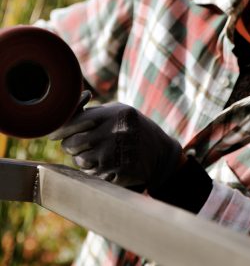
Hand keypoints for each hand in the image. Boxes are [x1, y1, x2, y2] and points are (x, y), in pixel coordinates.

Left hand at [49, 96, 182, 189]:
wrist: (160, 152)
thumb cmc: (134, 128)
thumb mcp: (119, 111)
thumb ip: (92, 112)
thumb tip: (61, 118)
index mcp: (113, 114)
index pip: (73, 123)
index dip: (60, 130)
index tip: (54, 135)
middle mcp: (113, 133)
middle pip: (71, 144)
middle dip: (72, 146)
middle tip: (83, 144)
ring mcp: (115, 154)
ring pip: (79, 161)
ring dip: (84, 159)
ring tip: (101, 152)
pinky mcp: (116, 172)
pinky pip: (91, 174)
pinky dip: (95, 170)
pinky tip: (109, 163)